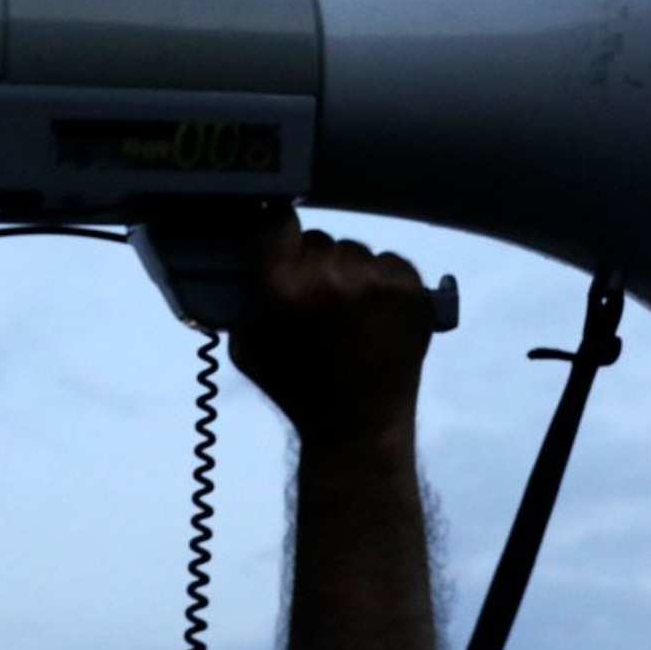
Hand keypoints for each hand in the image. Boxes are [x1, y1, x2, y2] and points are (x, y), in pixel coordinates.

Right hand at [228, 206, 433, 447]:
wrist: (359, 428)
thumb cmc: (298, 388)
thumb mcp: (248, 345)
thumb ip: (241, 296)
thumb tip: (238, 252)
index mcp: (281, 289)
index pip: (276, 221)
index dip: (277, 234)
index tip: (281, 243)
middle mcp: (329, 279)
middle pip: (318, 239)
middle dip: (314, 265)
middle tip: (317, 303)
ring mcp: (375, 283)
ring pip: (355, 250)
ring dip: (350, 273)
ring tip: (349, 317)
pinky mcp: (411, 290)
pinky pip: (389, 262)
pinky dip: (383, 282)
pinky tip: (375, 317)